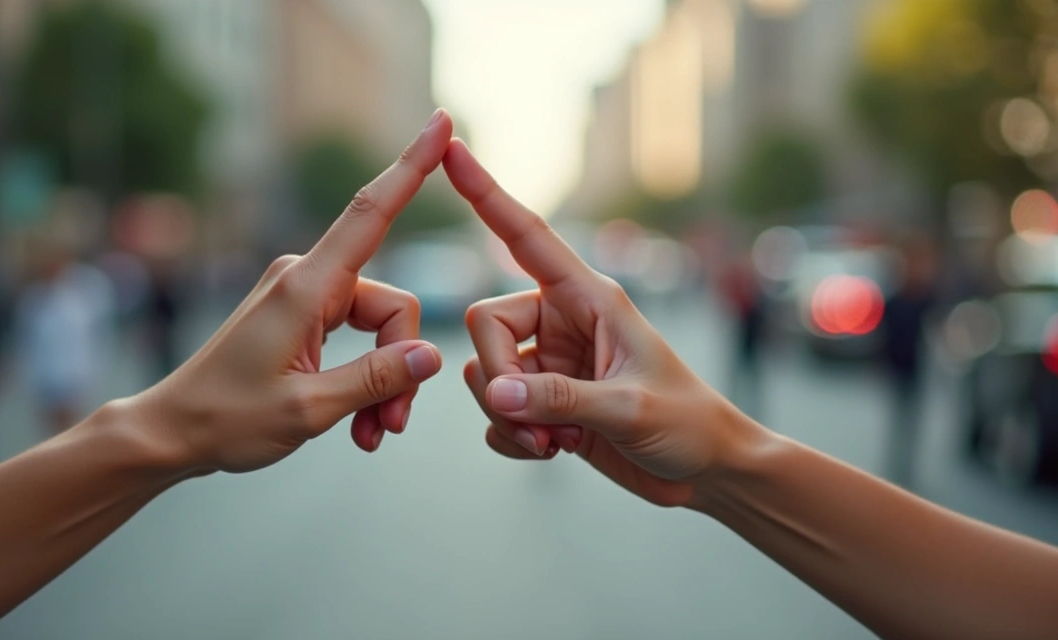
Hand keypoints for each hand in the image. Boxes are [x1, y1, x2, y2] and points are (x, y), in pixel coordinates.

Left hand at [131, 110, 452, 474]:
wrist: (173, 432)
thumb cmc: (227, 420)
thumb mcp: (309, 409)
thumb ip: (376, 379)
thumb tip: (432, 355)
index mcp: (305, 287)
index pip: (372, 213)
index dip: (412, 166)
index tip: (442, 123)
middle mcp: (306, 279)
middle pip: (392, 307)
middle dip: (400, 368)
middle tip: (389, 428)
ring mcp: (304, 297)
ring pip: (380, 330)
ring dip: (383, 385)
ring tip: (371, 436)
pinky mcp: (302, 316)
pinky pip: (358, 340)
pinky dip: (364, 383)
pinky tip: (359, 427)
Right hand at [444, 140, 763, 506]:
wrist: (705, 470)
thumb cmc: (687, 424)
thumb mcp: (629, 408)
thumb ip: (559, 399)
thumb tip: (494, 391)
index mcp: (589, 297)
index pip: (524, 235)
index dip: (486, 193)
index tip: (449, 147)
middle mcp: (562, 320)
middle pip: (486, 324)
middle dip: (501, 379)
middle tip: (539, 422)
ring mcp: (549, 362)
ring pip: (484, 373)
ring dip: (510, 417)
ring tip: (556, 441)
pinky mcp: (542, 402)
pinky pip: (494, 411)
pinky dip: (512, 437)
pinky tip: (552, 450)